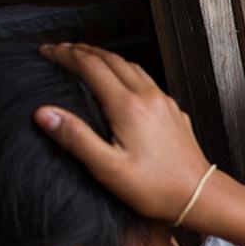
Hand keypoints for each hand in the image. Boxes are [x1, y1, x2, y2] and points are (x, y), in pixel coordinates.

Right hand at [34, 43, 210, 222]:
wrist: (199, 196)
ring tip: (89, 58)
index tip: (48, 52)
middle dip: (83, 51)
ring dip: (107, 58)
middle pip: (112, 60)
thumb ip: (76, 138)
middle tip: (62, 50)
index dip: (65, 55)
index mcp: (128, 107)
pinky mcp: (175, 113)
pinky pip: (149, 82)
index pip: (91, 67)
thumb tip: (45, 114)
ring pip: (133, 68)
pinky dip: (128, 73)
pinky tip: (124, 83)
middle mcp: (149, 98)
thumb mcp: (108, 168)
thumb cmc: (156, 188)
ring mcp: (165, 104)